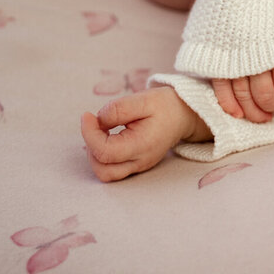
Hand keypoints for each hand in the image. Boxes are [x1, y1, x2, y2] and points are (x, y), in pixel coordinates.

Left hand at [80, 87, 208, 181]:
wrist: (185, 115)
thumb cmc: (166, 106)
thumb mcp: (143, 99)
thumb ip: (117, 110)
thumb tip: (97, 121)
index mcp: (143, 145)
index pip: (105, 152)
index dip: (89, 134)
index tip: (87, 115)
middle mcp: (141, 161)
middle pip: (103, 170)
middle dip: (91, 147)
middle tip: (94, 124)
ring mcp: (139, 166)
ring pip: (106, 173)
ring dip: (95, 154)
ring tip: (100, 131)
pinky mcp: (136, 165)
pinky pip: (112, 169)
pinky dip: (103, 156)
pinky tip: (107, 137)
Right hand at [211, 57, 273, 122]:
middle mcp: (258, 55)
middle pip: (264, 95)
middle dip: (270, 110)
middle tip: (273, 116)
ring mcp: (235, 56)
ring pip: (242, 94)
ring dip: (251, 111)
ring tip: (259, 117)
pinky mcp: (217, 55)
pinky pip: (221, 85)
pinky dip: (228, 102)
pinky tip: (236, 112)